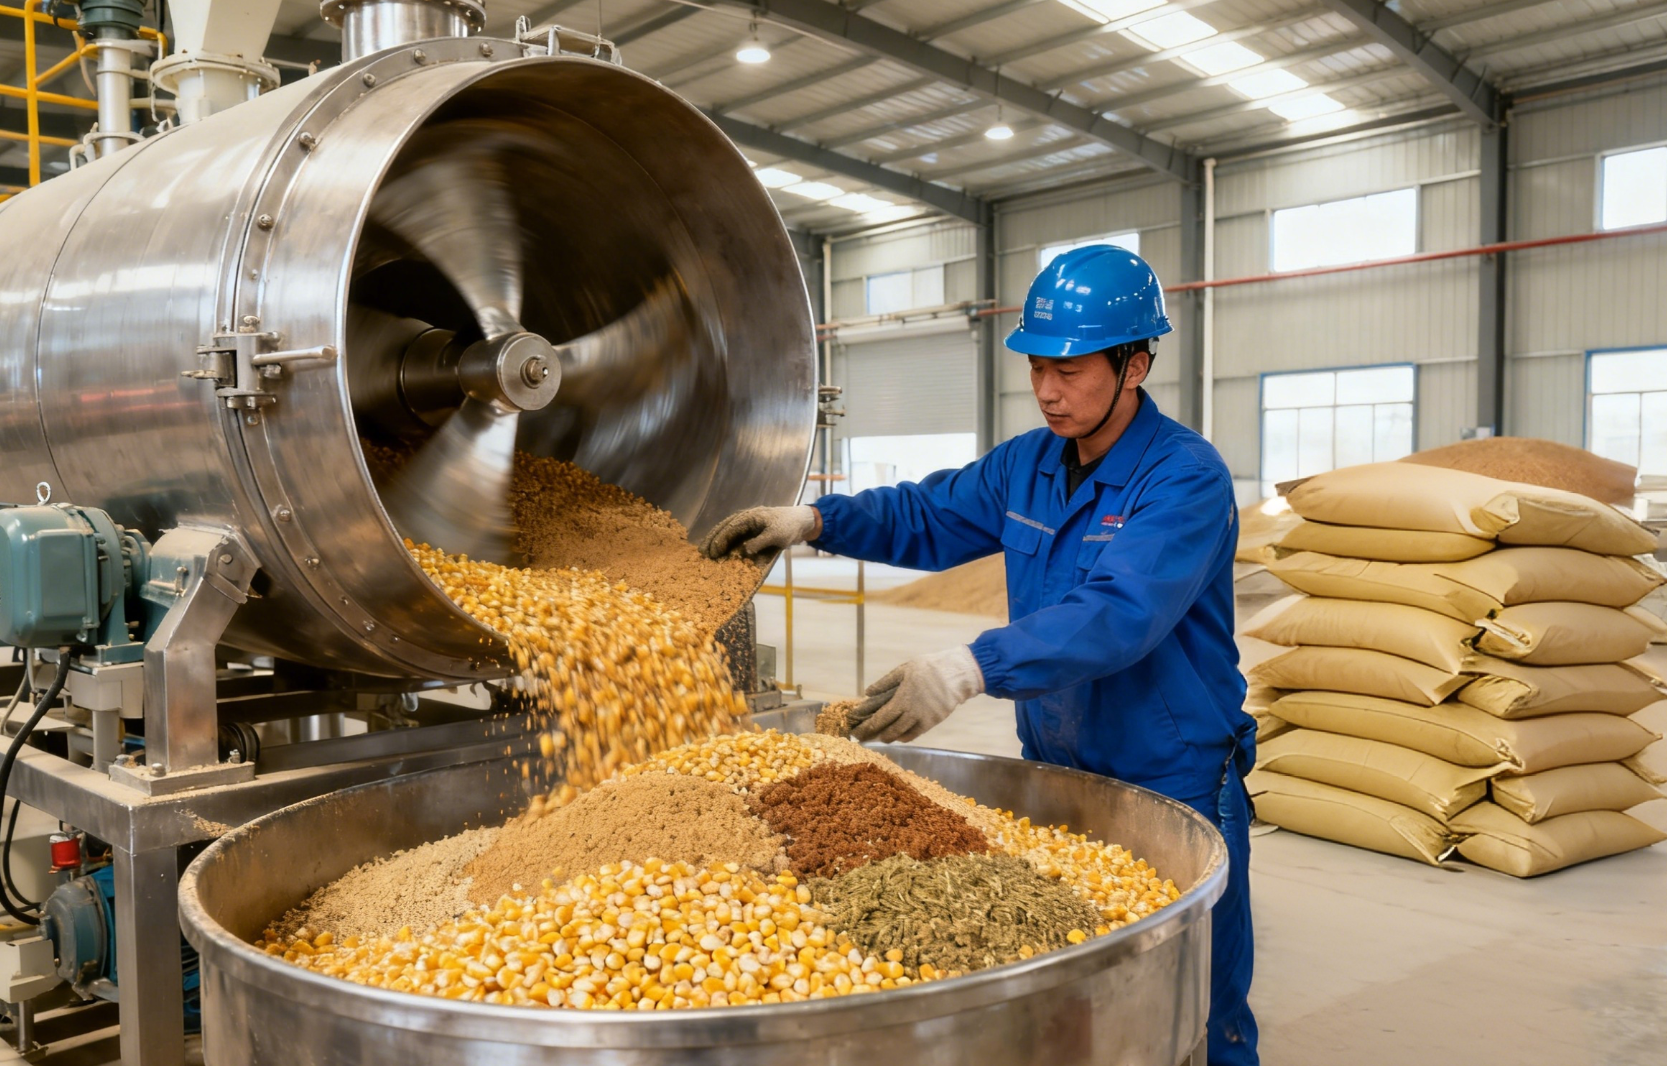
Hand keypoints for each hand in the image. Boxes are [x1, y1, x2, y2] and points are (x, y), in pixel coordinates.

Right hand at [699, 506, 820, 560]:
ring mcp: (747, 523)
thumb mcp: (776, 535)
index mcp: (750, 516)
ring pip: (726, 530)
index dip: (720, 540)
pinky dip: (724, 541)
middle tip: (702, 552)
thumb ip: (760, 542)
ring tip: (705, 551)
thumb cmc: (789, 527)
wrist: (800, 522)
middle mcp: (745, 518)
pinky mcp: (750, 529)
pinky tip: (718, 549)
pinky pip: (733, 534)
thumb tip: (744, 551)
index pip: (730, 528)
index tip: (713, 552)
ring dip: (716, 540)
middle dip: (712, 539)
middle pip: (724, 527)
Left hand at [848, 646, 984, 742]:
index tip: (857, 732)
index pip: (880, 718)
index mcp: (902, 699)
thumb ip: (885, 683)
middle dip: (874, 735)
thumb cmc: (928, 668)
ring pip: (901, 734)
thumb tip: (868, 692)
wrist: (957, 674)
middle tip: (864, 737)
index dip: (868, 727)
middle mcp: (911, 713)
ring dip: (889, 737)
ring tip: (880, 737)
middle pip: (889, 730)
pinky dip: (904, 737)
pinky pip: (915, 734)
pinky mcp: (933, 722)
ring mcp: (923, 719)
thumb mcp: (904, 670)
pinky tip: (898, 736)